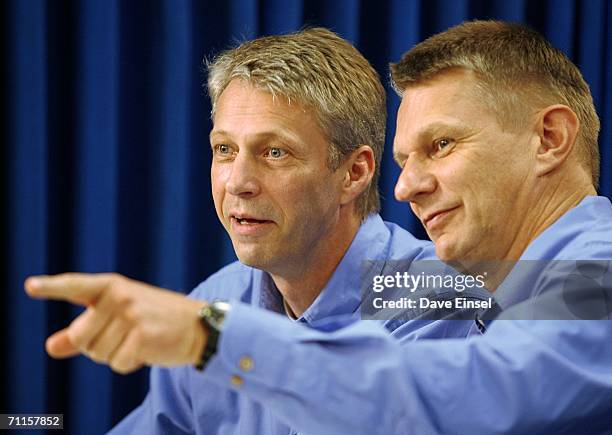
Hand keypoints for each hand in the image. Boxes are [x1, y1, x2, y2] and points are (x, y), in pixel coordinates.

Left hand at [24, 273, 206, 373]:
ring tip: (140, 339)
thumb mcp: (118, 318)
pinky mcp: (142, 336)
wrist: (198, 326)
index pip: (76, 286)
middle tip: (126, 334)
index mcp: (111, 286)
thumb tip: (50, 347)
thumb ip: (83, 331)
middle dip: (97, 346)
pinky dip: (131, 364)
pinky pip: (118, 364)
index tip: (30, 286)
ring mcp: (132, 315)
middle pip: (80, 337)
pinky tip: (148, 349)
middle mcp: (119, 297)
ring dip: (117, 355)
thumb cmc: (155, 320)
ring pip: (98, 354)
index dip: (51, 287)